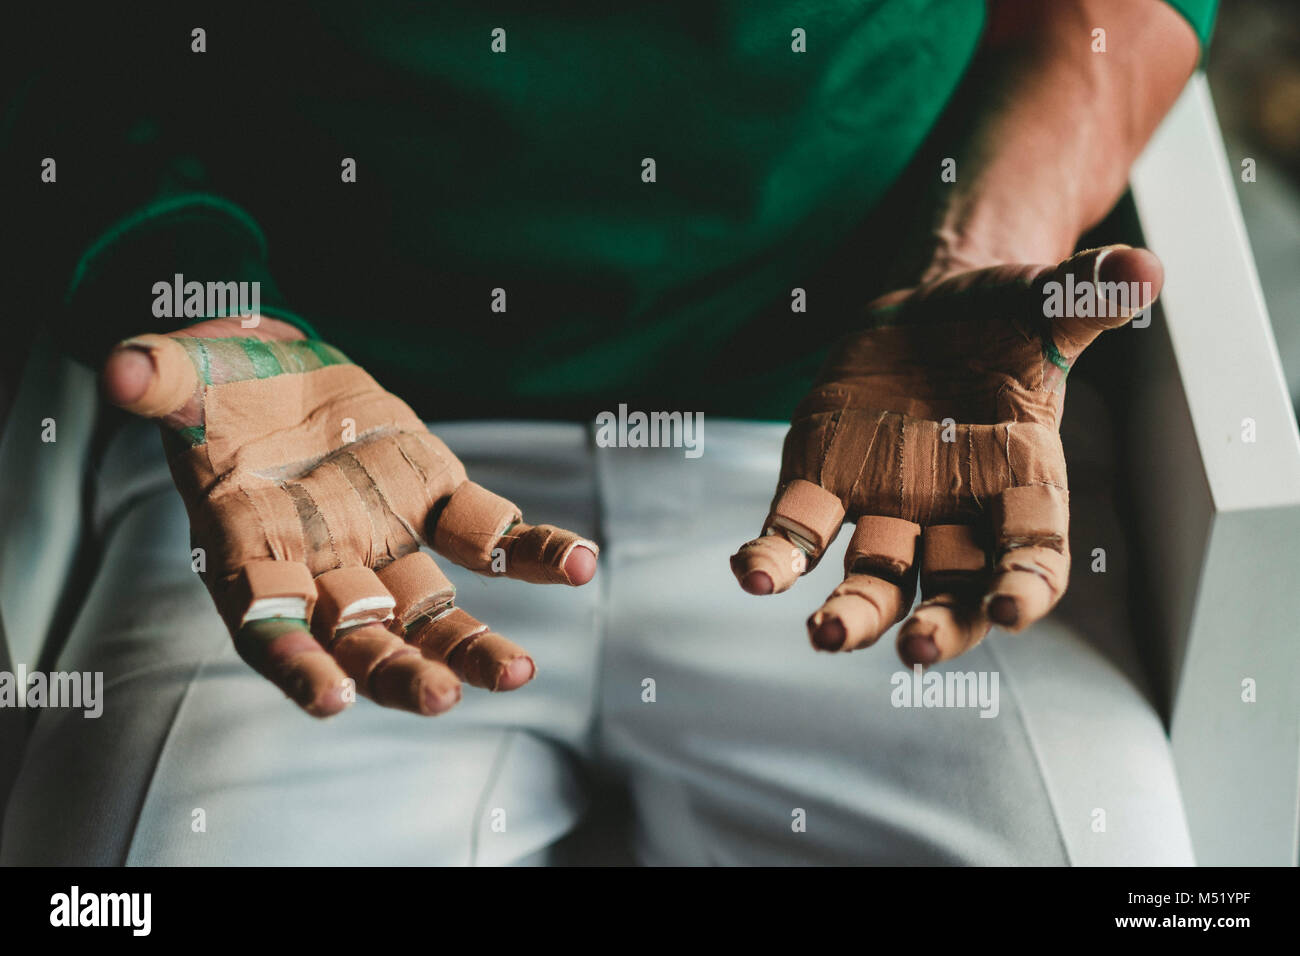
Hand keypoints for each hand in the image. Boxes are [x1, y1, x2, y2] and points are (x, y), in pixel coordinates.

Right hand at [103, 316, 597, 716]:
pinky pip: (488, 536)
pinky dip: (533, 551)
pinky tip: (579, 564)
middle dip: (394, 669)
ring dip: (469, 644)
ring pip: (431, 611)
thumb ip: (159, 378)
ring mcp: (384, 539)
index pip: (266, 623)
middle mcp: (322, 564)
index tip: (330, 697)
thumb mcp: (182, 375)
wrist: (272, 367)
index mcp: (248, 550)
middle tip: (434, 698)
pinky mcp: (434, 500)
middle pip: (359, 637)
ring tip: (517, 672)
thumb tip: (121, 371)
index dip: (294, 660)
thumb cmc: (217, 385)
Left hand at [730, 245, 1160, 665]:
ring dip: (853, 613)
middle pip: (954, 592)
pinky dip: (775, 558)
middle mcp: (956, 513)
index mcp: (1023, 482)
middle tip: (915, 648)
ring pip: (875, 579)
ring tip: (826, 635)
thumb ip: (1085, 296)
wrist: (929, 311)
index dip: (1027, 585)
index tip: (1010, 608)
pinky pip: (798, 533)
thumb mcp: (1043, 303)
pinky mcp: (824, 484)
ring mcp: (887, 506)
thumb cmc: (1001, 319)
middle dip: (939, 626)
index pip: (1035, 552)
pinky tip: (752, 573)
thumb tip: (1140, 268)